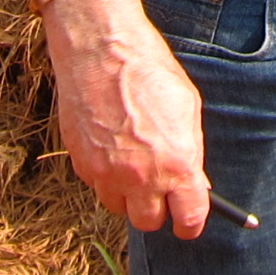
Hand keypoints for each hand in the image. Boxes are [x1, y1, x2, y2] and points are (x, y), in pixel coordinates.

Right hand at [38, 0, 213, 237]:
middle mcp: (142, 178)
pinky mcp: (81, 166)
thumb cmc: (150, 72)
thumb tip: (193, 180)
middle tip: (160, 190)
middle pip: (149, 222)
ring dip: (129, 195)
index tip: (189, 221)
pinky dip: (106, 176)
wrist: (102, 51)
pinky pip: (98, 185)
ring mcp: (107, 175)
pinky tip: (112, 145)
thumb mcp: (187, 107)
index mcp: (177, 164)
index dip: (191, 223)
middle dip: (157, 209)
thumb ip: (190, 150)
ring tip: (133, 162)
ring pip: (119, 208)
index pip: (189, 218)